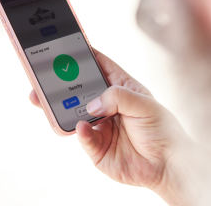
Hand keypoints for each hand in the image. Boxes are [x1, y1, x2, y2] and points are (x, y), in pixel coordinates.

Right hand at [29, 49, 191, 204]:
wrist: (167, 166)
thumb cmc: (162, 130)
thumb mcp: (145, 105)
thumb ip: (118, 98)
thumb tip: (92, 105)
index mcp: (122, 88)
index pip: (100, 66)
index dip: (84, 55)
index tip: (66, 44)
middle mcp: (108, 105)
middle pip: (80, 89)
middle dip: (61, 82)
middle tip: (43, 74)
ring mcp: (101, 126)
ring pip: (74, 113)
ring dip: (60, 106)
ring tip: (45, 98)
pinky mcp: (97, 148)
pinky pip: (83, 137)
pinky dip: (80, 131)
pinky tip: (81, 126)